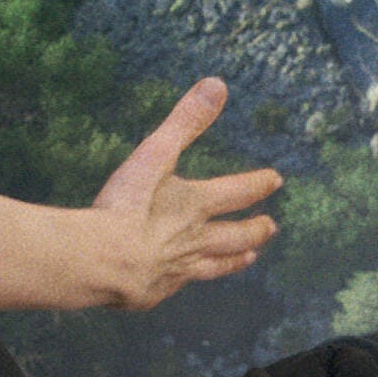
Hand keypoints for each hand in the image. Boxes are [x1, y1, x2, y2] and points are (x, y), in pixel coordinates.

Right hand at [0, 77, 282, 311]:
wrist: (102, 260)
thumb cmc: (126, 206)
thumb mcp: (156, 154)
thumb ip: (185, 121)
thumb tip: (217, 85)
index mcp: (195, 205)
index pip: (237, 192)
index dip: (257, 185)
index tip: (275, 181)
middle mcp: (194, 240)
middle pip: (234, 235)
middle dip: (254, 229)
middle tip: (271, 227)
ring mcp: (176, 269)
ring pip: (214, 264)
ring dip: (233, 259)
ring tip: (249, 258)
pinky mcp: (154, 291)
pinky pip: (175, 285)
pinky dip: (183, 281)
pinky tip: (182, 281)